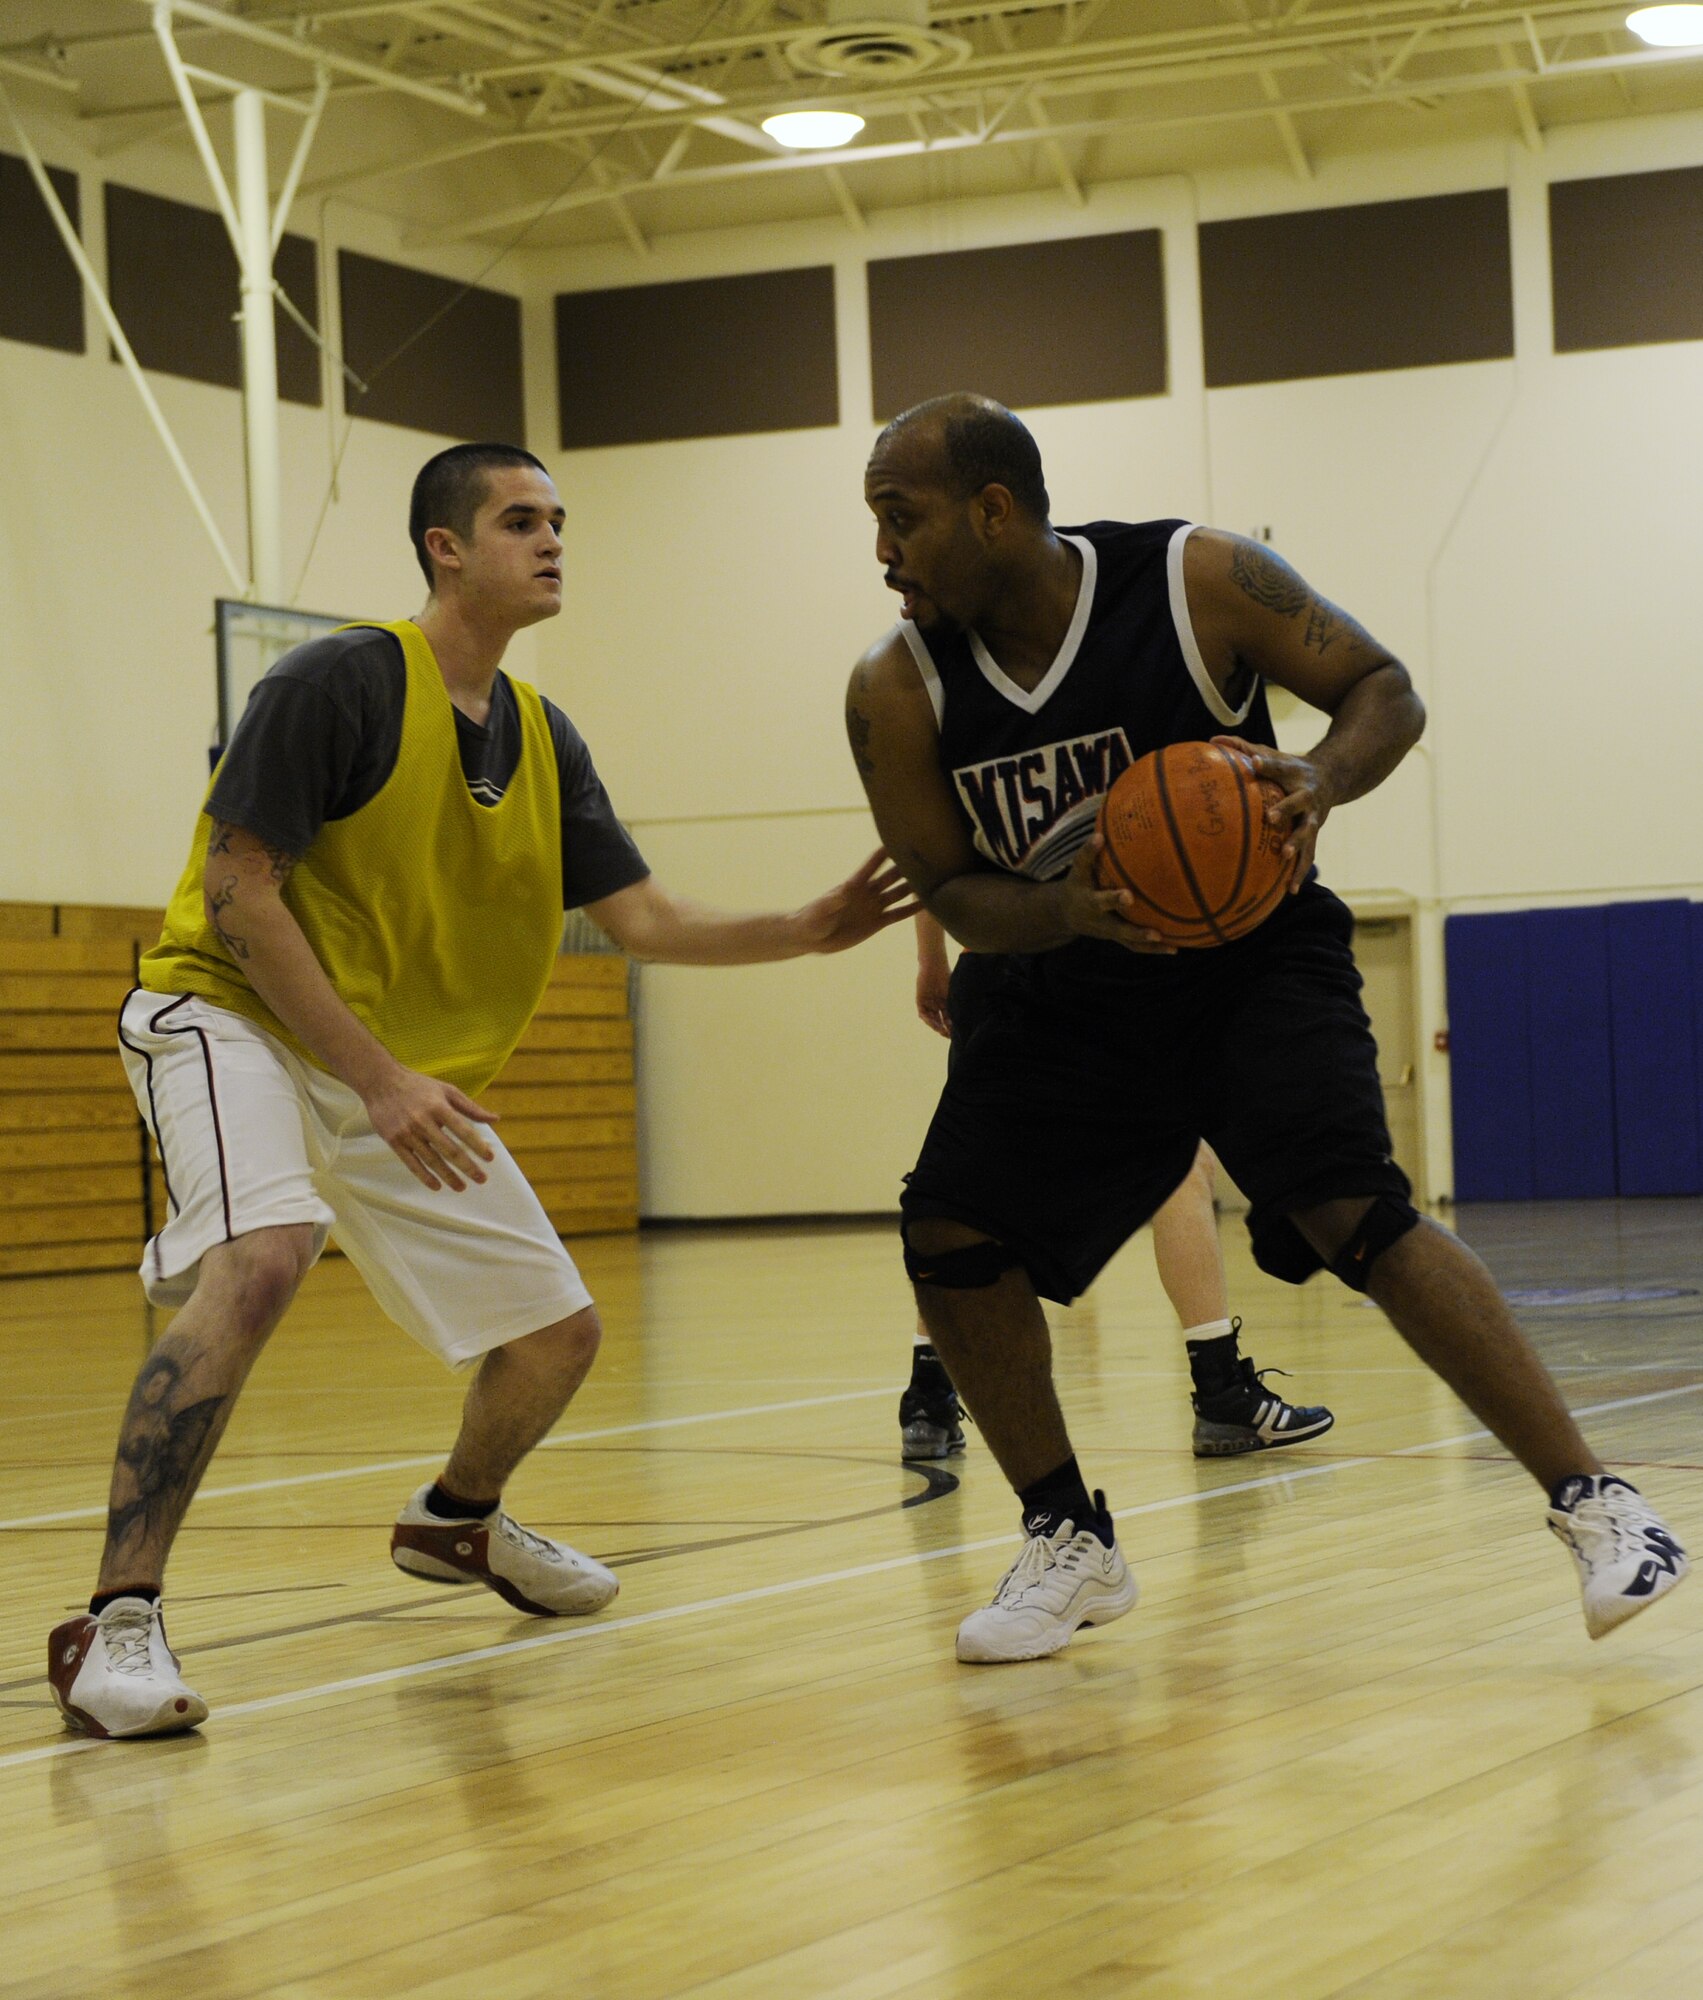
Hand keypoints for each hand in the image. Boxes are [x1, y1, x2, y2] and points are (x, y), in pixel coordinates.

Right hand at [361, 1065, 497, 1192]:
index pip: (463, 1130)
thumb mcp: (447, 1090)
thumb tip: (495, 1119)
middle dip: (467, 1167)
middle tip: (481, 1179)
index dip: (477, 1145)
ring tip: (461, 1187)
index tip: (489, 1158)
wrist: (380, 1082)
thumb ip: (470, 1107)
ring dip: (448, 1176)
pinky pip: (411, 1163)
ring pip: (431, 1160)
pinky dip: (424, 1176)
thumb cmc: (418, 1086)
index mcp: (439, 1107)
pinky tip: (436, 1186)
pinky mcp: (394, 1141)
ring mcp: (407, 1133)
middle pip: (449, 1149)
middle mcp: (423, 1121)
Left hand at [795, 848, 920, 953]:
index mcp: (853, 885)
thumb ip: (832, 902)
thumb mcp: (819, 910)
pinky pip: (898, 914)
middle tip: (924, 854)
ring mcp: (873, 907)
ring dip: (913, 886)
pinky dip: (912, 910)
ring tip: (933, 876)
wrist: (811, 937)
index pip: (872, 865)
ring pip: (898, 893)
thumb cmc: (811, 919)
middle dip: (905, 865)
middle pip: (890, 876)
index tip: (899, 838)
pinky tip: (927, 904)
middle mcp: (867, 892)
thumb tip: (842, 893)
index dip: (884, 852)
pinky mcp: (877, 923)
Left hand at [916, 957, 952, 1036]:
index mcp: (946, 1002)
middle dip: (944, 1029)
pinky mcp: (920, 1001)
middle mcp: (937, 1004)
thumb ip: (959, 1004)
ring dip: (936, 1026)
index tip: (956, 1034)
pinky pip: (923, 1014)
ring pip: (932, 1019)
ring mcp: (928, 1003)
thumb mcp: (955, 993)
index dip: (952, 1026)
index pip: (949, 1018)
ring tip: (941, 1031)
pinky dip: (928, 1019)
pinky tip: (933, 1023)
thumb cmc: (947, 976)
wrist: (934, 966)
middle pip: (940, 1021)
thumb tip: (971, 1016)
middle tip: (948, 1035)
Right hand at [1058, 837, 1176, 953]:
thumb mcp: (1077, 871)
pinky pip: (1135, 946)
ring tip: (1171, 945)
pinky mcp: (1117, 938)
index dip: (1114, 900)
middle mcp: (1100, 921)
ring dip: (1149, 945)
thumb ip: (1087, 854)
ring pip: (1129, 942)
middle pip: (1119, 929)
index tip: (1129, 896)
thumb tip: (1101, 835)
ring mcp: (1109, 933)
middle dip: (1136, 932)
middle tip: (1157, 933)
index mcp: (1090, 903)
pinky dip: (1153, 949)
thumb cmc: (1077, 886)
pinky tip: (1174, 948)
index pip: (1102, 901)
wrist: (1065, 915)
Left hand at [1213, 736, 1331, 891]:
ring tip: (1286, 858)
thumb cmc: (1290, 767)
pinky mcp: (1315, 834)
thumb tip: (1212, 740)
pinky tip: (1289, 890)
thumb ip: (1243, 749)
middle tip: (1271, 819)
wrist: (1331, 777)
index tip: (1254, 763)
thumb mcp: (1271, 754)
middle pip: (1298, 803)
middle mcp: (1308, 795)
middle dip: (1286, 810)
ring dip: (1298, 845)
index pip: (1279, 766)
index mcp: (1294, 774)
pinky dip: (1298, 872)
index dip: (1267, 765)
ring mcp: (1314, 816)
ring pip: (1308, 833)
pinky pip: (1308, 855)